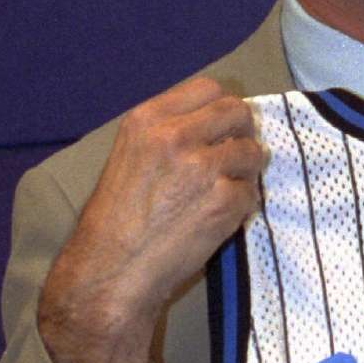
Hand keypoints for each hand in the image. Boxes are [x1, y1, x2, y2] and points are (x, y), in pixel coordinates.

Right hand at [37, 77, 263, 362]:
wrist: (111, 274)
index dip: (221, 107)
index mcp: (147, 120)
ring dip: (246, 171)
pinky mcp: (225, 200)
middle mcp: (175, 136)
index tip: (222, 126)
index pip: (207, 88)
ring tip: (224, 191)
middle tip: (235, 155)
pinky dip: (242, 205)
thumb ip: (167, 133)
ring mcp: (203, 167)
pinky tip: (219, 218)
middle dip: (242, 133)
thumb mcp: (129, 157)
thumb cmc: (115, 222)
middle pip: (237, 112)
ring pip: (252, 152)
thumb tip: (214, 123)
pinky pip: (252, 192)